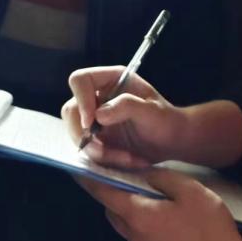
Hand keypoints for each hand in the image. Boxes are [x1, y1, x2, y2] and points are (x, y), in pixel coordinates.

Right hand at [63, 66, 185, 167]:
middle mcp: (96, 97)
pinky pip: (88, 151)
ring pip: (77, 135)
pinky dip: (106, 160)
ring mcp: (93, 119)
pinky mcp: (95, 139)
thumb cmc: (165, 120)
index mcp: (109, 80)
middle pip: (71, 110)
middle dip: (85, 135)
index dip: (81, 99)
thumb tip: (99, 114)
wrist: (170, 142)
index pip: (80, 80)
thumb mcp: (151, 111)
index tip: (90, 122)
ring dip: (99, 152)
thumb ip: (127, 106)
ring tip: (127, 158)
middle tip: (104, 151)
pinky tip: (128, 160)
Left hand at [79, 168, 241, 240]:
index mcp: (138, 215)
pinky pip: (136, 231)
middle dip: (108, 189)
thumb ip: (163, 178)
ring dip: (124, 203)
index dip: (89, 178)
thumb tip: (145, 173)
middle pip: (111, 208)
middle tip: (114, 169)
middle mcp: (134, 233)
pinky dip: (137, 215)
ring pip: (123, 220)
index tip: (77, 167)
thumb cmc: (209, 229)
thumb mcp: (190, 192)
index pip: (103, 193)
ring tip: (138, 185)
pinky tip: (156, 206)